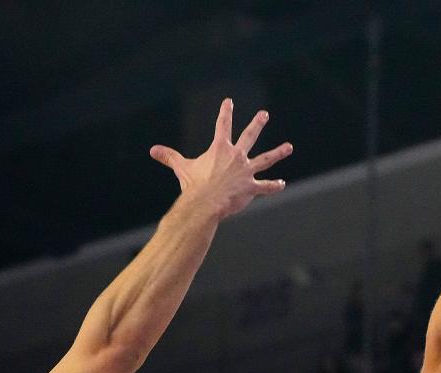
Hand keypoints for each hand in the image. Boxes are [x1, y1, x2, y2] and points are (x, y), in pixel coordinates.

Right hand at [150, 99, 292, 219]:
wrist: (205, 202)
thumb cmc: (193, 184)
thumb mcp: (182, 167)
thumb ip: (169, 157)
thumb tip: (152, 150)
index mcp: (220, 149)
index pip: (222, 125)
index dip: (225, 112)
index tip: (229, 101)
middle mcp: (236, 157)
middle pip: (249, 136)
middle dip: (257, 124)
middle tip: (264, 115)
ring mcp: (246, 171)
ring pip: (266, 159)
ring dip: (278, 153)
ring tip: (289, 147)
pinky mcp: (251, 188)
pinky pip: (265, 187)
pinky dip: (273, 186)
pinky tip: (281, 184)